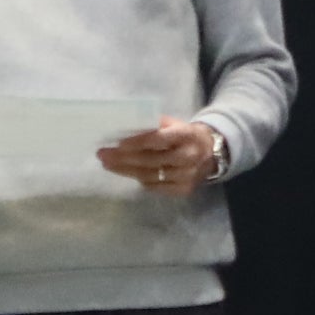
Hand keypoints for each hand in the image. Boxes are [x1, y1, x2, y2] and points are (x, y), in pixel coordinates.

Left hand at [93, 118, 221, 194]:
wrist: (211, 152)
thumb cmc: (185, 135)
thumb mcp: (175, 124)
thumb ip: (154, 125)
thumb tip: (124, 125)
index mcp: (186, 135)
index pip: (159, 139)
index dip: (138, 142)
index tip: (118, 143)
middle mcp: (188, 157)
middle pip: (151, 160)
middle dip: (123, 158)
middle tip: (103, 155)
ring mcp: (187, 176)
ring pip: (150, 176)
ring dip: (125, 170)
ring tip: (108, 164)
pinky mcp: (184, 190)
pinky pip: (155, 187)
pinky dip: (139, 179)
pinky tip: (126, 172)